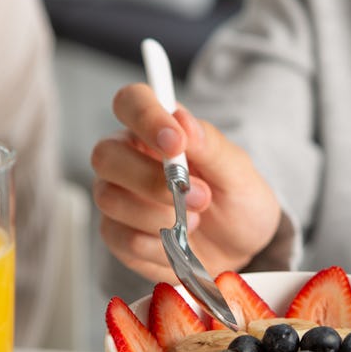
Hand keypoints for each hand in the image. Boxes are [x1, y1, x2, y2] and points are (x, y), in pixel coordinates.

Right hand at [91, 83, 281, 283]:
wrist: (244, 248)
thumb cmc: (238, 200)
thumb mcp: (238, 172)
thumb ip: (210, 145)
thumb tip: (183, 121)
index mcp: (156, 131)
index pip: (131, 103)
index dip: (145, 118)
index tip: (176, 142)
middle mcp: (128, 159)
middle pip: (107, 155)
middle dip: (152, 181)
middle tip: (199, 197)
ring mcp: (118, 197)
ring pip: (110, 199)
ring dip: (159, 216)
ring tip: (196, 222)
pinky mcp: (118, 236)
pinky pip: (122, 239)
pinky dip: (158, 246)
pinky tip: (181, 245)